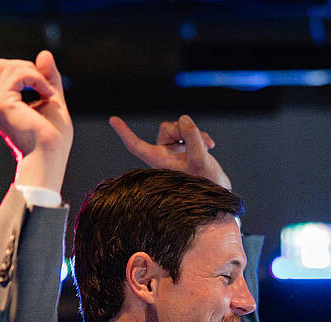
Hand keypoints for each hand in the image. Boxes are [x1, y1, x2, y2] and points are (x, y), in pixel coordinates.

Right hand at [0, 46, 71, 184]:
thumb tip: (44, 53)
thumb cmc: (53, 138)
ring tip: (48, 94)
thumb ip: (48, 78)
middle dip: (28, 69)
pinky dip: (37, 79)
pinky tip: (46, 94)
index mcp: (2, 109)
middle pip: (3, 66)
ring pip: (9, 66)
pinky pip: (19, 74)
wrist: (48, 156)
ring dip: (35, 74)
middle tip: (47, 89)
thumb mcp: (53, 100)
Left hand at [108, 114, 230, 188]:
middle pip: (166, 129)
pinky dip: (200, 136)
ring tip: (207, 147)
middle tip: (198, 142)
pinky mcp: (184, 150)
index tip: (112, 119)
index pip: (137, 146)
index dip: (125, 133)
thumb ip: (192, 137)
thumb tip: (184, 118)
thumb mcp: (201, 160)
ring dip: (194, 133)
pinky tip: (211, 146)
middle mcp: (163, 156)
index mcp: (159, 161)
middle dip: (183, 130)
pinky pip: (189, 132)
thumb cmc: (207, 183)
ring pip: (178, 128)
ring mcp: (174, 152)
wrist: (219, 193)